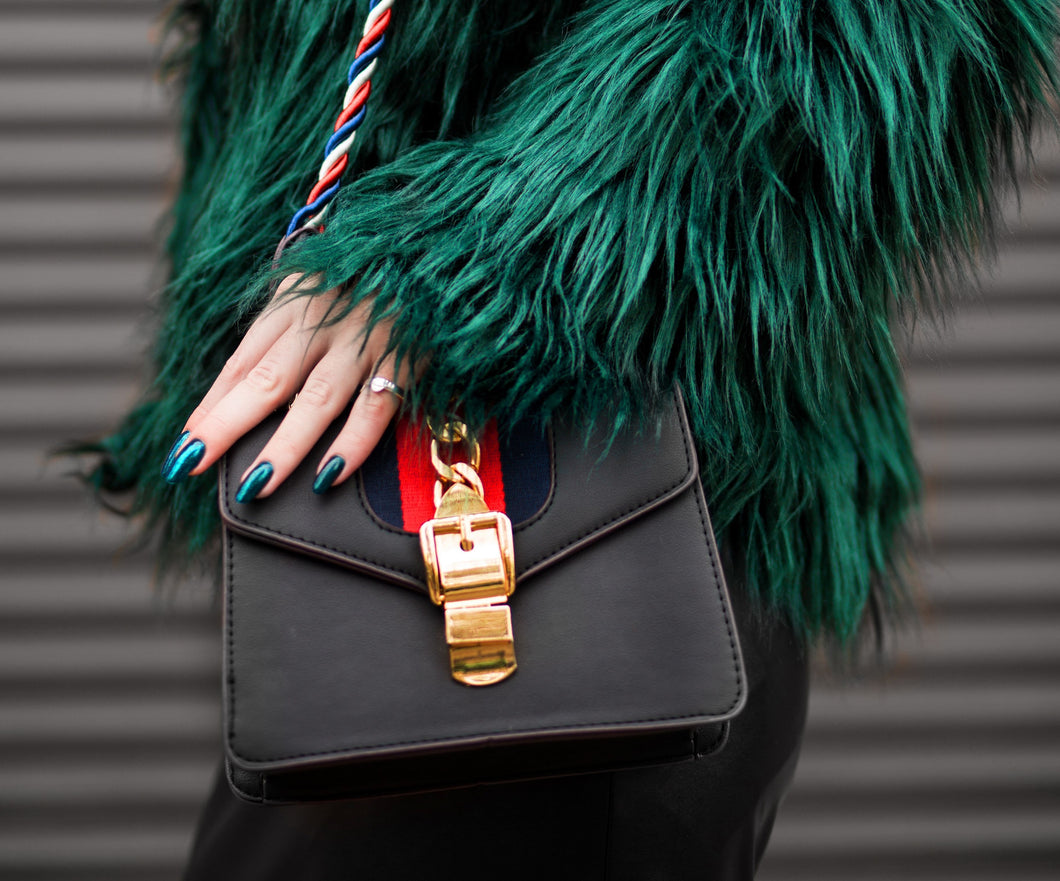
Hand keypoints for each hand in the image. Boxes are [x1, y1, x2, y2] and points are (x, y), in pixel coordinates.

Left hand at [160, 274, 411, 499]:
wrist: (438, 235)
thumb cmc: (382, 259)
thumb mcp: (326, 275)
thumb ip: (298, 315)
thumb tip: (266, 373)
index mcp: (298, 301)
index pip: (244, 361)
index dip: (213, 404)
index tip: (187, 442)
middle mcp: (323, 320)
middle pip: (266, 381)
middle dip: (224, 426)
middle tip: (189, 464)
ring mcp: (365, 339)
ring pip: (316, 400)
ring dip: (283, 445)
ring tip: (254, 486)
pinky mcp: (408, 353)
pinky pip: (376, 406)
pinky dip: (353, 442)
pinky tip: (329, 476)